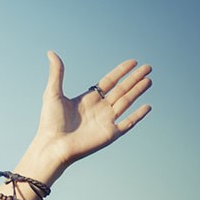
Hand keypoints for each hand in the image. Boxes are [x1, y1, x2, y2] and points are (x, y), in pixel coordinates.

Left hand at [31, 51, 152, 167]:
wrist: (52, 146)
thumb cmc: (50, 122)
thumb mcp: (53, 93)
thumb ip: (57, 73)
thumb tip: (51, 52)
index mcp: (88, 99)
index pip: (109, 82)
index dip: (121, 72)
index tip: (133, 62)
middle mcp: (99, 109)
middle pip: (121, 90)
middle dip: (134, 79)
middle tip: (148, 67)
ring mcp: (105, 121)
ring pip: (126, 102)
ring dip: (138, 91)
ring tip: (149, 80)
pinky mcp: (109, 134)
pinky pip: (128, 123)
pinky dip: (138, 115)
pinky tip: (147, 106)